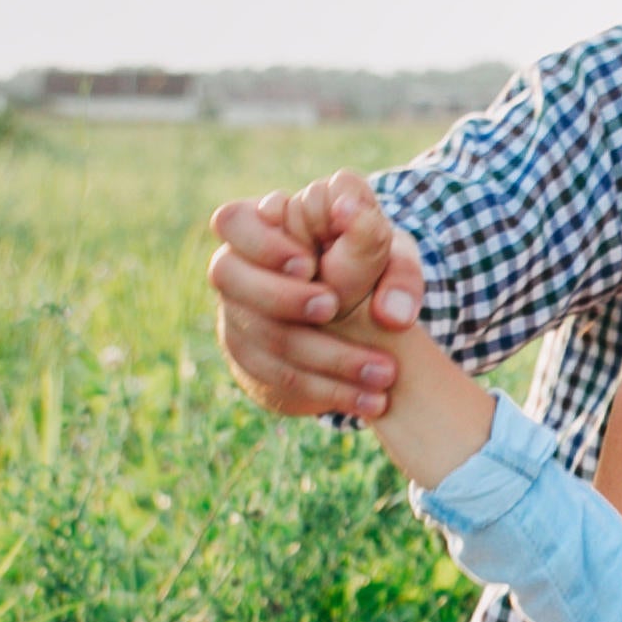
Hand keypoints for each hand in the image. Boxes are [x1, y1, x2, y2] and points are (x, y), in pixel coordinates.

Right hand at [207, 173, 427, 422]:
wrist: (359, 317)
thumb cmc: (372, 265)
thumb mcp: (390, 253)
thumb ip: (393, 266)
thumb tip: (389, 312)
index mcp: (265, 223)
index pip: (233, 220)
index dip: (262, 243)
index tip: (307, 263)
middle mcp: (239, 265)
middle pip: (228, 275)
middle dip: (282, 296)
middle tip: (332, 306)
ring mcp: (237, 312)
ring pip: (260, 336)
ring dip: (324, 356)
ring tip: (382, 374)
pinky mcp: (251, 357)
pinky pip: (275, 378)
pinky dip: (327, 391)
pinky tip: (367, 401)